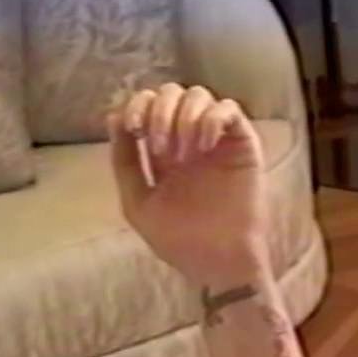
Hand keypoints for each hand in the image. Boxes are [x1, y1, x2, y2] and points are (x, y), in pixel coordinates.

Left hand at [108, 83, 268, 282]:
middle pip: (171, 93)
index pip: (148, 105)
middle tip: (159, 147)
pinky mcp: (244, 146)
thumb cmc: (181, 242)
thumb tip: (114, 117)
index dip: (136, 105)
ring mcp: (218, 143)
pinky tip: (203, 147)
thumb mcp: (138, 205)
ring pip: (200, 95)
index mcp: (165, 153)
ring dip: (183, 116)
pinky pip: (230, 110)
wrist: (218, 263)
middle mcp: (191, 142)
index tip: (132, 127)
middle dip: (159, 111)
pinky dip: (211, 119)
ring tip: (183, 153)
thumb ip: (124, 163)